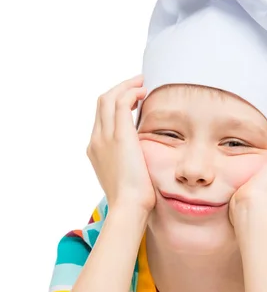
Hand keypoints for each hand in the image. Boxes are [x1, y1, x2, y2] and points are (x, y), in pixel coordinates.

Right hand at [86, 74, 155, 213]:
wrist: (128, 207)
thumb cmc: (133, 198)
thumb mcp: (128, 175)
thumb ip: (131, 161)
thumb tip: (145, 159)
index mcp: (96, 150)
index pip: (102, 117)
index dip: (116, 102)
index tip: (133, 98)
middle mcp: (96, 140)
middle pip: (101, 103)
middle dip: (120, 89)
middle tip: (138, 84)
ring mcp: (104, 138)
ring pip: (108, 98)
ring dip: (126, 86)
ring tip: (142, 83)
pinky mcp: (119, 137)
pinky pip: (120, 103)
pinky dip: (130, 93)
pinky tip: (144, 93)